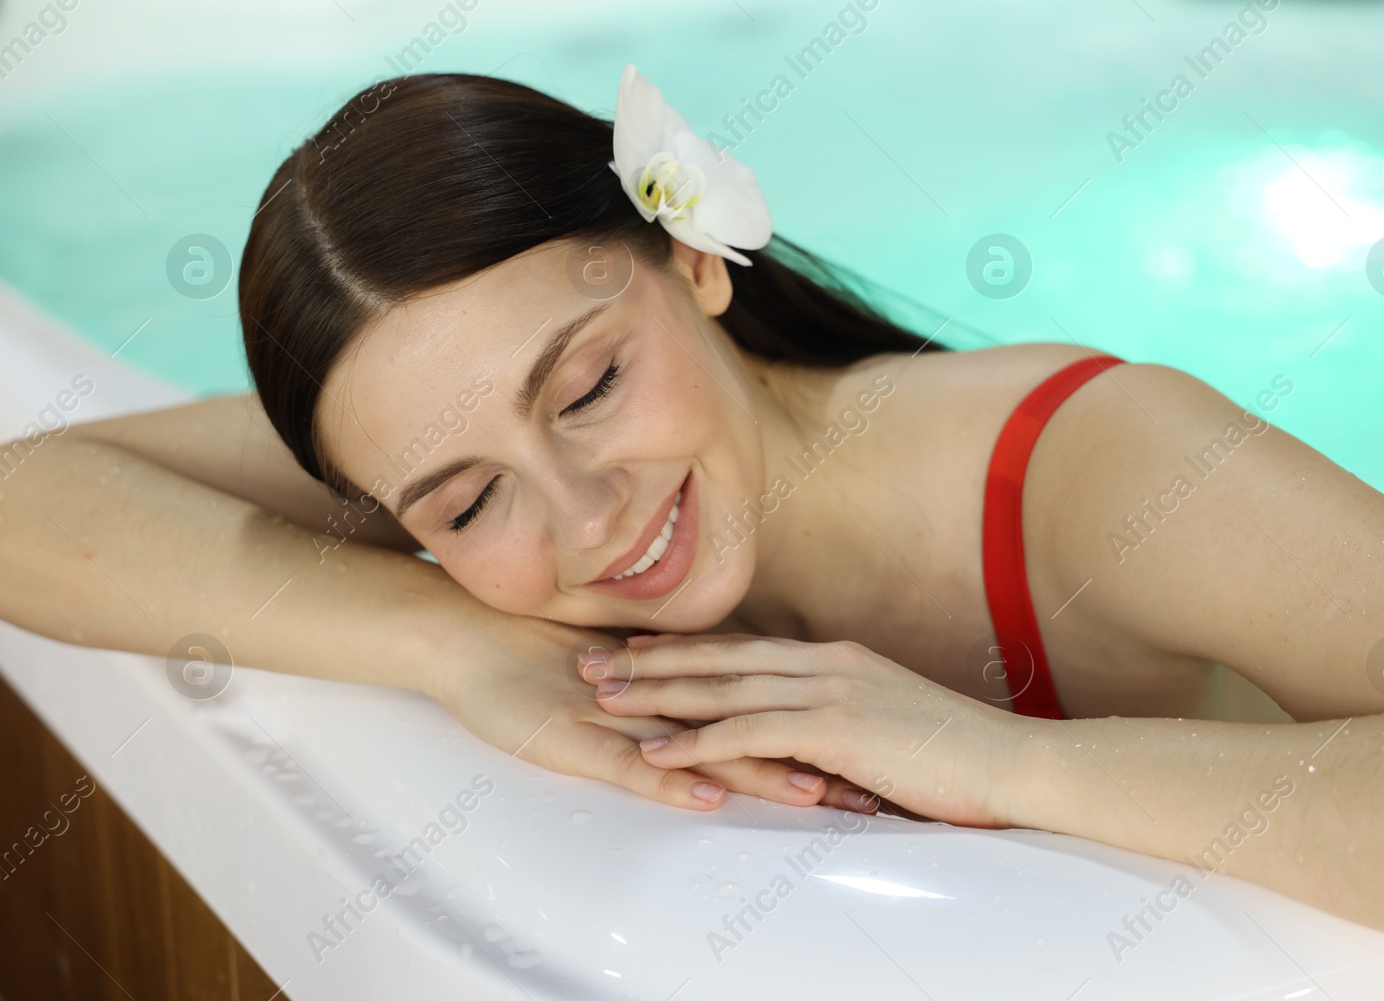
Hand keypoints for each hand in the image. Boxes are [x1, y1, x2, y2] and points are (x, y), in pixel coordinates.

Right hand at [431, 622, 872, 812]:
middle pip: (752, 729)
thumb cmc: (534, 662)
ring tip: (816, 792)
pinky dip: (670, 779)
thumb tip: (722, 710)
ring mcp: (623, 715)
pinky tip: (706, 793)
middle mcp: (662, 697)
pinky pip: (630, 764)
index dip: (817, 730)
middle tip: (874, 784)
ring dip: (762, 769)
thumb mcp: (616, 683)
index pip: (761, 708)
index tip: (872, 752)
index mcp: (678, 684)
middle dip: (814, 759)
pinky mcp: (578, 738)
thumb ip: (667, 695)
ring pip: (704, 747)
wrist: (463, 635)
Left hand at [577, 633, 1031, 827]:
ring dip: (659, 693)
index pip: (747, 648)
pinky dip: (697, 741)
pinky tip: (659, 752)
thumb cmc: (957, 754)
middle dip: (653, 659)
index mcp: (839, 658)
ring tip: (605, 698)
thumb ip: (847, 718)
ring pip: (724, 687)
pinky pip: (748, 732)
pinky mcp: (834, 728)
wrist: (1008, 762)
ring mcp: (830, 690)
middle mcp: (826, 662)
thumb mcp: (892, 722)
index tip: (640, 646)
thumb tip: (817, 738)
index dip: (689, 647)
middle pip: (722, 657)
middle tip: (594, 661)